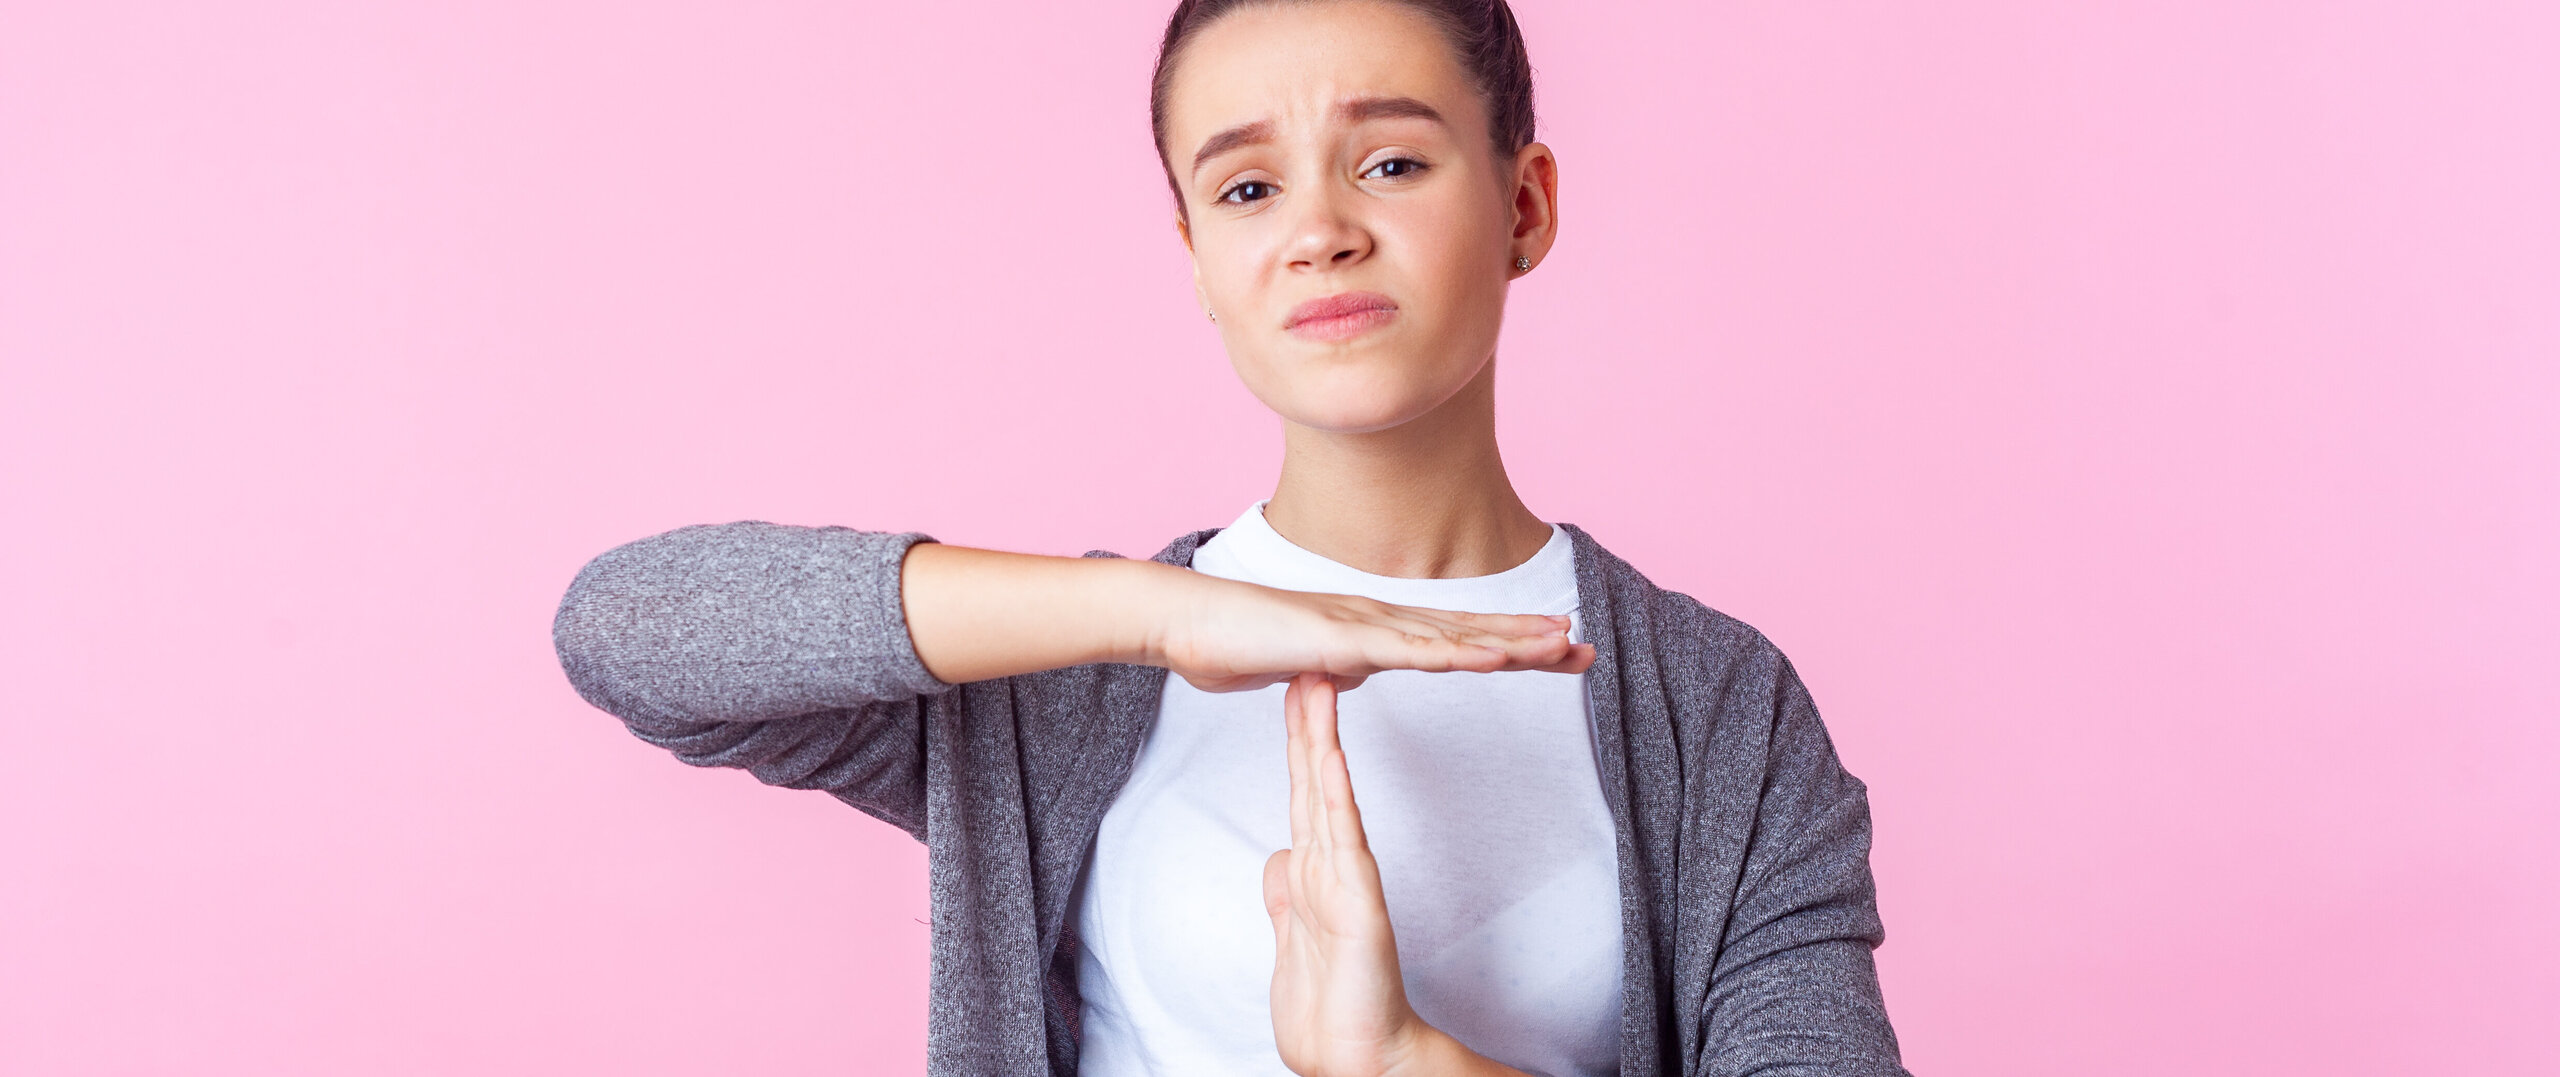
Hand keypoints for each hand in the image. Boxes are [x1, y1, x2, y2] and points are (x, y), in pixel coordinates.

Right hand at [1153, 573, 1594, 692]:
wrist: (1185, 623)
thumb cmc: (1230, 643)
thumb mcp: (1298, 668)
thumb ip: (1330, 670)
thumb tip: (1348, 674)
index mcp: (1372, 632)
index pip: (1453, 642)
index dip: (1506, 646)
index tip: (1553, 652)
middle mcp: (1379, 620)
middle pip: (1469, 634)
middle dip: (1530, 641)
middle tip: (1588, 648)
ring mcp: (1364, 626)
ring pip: (1453, 638)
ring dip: (1510, 642)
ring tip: (1563, 645)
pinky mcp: (1343, 640)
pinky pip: (1411, 652)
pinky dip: (1459, 654)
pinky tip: (1497, 657)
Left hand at [1262, 675, 1537, 1076]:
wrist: (1355, 1057)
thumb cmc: (1332, 1008)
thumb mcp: (1290, 941)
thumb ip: (1286, 896)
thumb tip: (1278, 857)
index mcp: (1316, 872)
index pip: (1304, 793)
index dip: (1297, 744)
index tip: (1293, 691)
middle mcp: (1333, 866)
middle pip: (1316, 779)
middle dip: (1310, 720)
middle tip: (1310, 659)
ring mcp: (1347, 881)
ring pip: (1329, 795)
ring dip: (1322, 739)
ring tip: (1320, 684)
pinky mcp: (1357, 902)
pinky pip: (1342, 839)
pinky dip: (1335, 795)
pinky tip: (1331, 756)